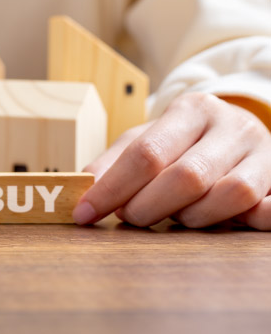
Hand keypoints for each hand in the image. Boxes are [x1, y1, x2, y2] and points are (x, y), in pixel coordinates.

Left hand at [73, 92, 270, 228]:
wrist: (238, 131)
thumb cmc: (183, 142)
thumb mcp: (145, 139)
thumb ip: (113, 162)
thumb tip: (81, 187)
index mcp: (191, 110)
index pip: (147, 153)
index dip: (112, 188)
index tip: (84, 213)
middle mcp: (231, 126)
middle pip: (186, 176)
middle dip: (148, 207)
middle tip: (131, 216)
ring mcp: (264, 152)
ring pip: (229, 195)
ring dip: (192, 217)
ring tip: (176, 215)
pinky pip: (268, 210)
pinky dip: (244, 221)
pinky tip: (221, 222)